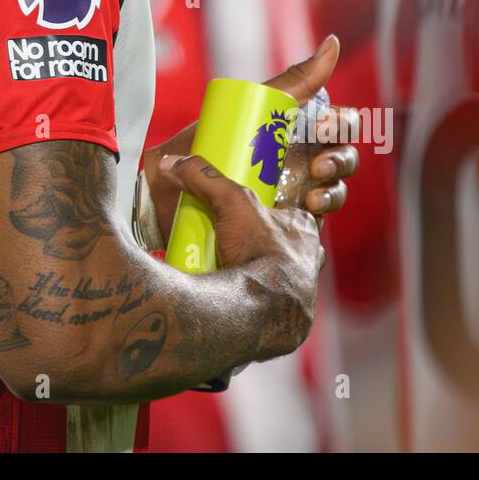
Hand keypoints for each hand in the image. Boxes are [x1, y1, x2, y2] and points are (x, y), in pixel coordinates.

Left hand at [143, 35, 345, 242]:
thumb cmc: (203, 143)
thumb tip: (333, 42)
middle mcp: (301, 156)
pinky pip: (319, 214)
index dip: (344, 123)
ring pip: (337, 184)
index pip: (338, 123)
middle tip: (319, 164)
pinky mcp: (286, 218)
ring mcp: (295, 188)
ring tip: (312, 192)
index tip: (328, 127)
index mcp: (294, 128)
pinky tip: (310, 207)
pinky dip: (322, 208)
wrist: (165, 193)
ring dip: (334, 187)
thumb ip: (288, 81)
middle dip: (341, 156)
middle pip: (343, 153)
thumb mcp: (245, 106)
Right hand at [157, 153, 322, 357]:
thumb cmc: (261, 251)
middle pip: (282, 245)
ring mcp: (299, 291)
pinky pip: (267, 303)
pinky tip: (231, 292)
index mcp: (304, 230)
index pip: (291, 214)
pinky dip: (250, 297)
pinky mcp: (285, 317)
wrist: (262, 308)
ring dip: (255, 272)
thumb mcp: (232, 201)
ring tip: (226, 268)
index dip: (269, 211)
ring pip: (276, 275)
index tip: (245, 212)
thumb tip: (171, 162)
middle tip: (230, 241)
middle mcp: (307, 260)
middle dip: (259, 244)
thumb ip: (203, 178)